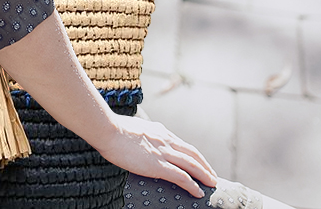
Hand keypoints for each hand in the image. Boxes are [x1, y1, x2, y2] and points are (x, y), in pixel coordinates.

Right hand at [93, 113, 217, 197]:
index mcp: (159, 131)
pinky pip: (181, 177)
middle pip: (192, 153)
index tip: (199, 161)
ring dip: (204, 175)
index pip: (182, 144)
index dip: (193, 154)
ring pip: (192, 165)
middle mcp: (165, 140)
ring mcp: (163, 152)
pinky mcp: (158, 165)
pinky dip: (192, 185)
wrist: (108, 130)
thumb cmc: (113, 130)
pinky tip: (198, 192)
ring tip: (212, 183)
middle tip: (212, 175)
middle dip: (204, 165)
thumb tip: (140, 140)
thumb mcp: (134, 128)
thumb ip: (142, 134)